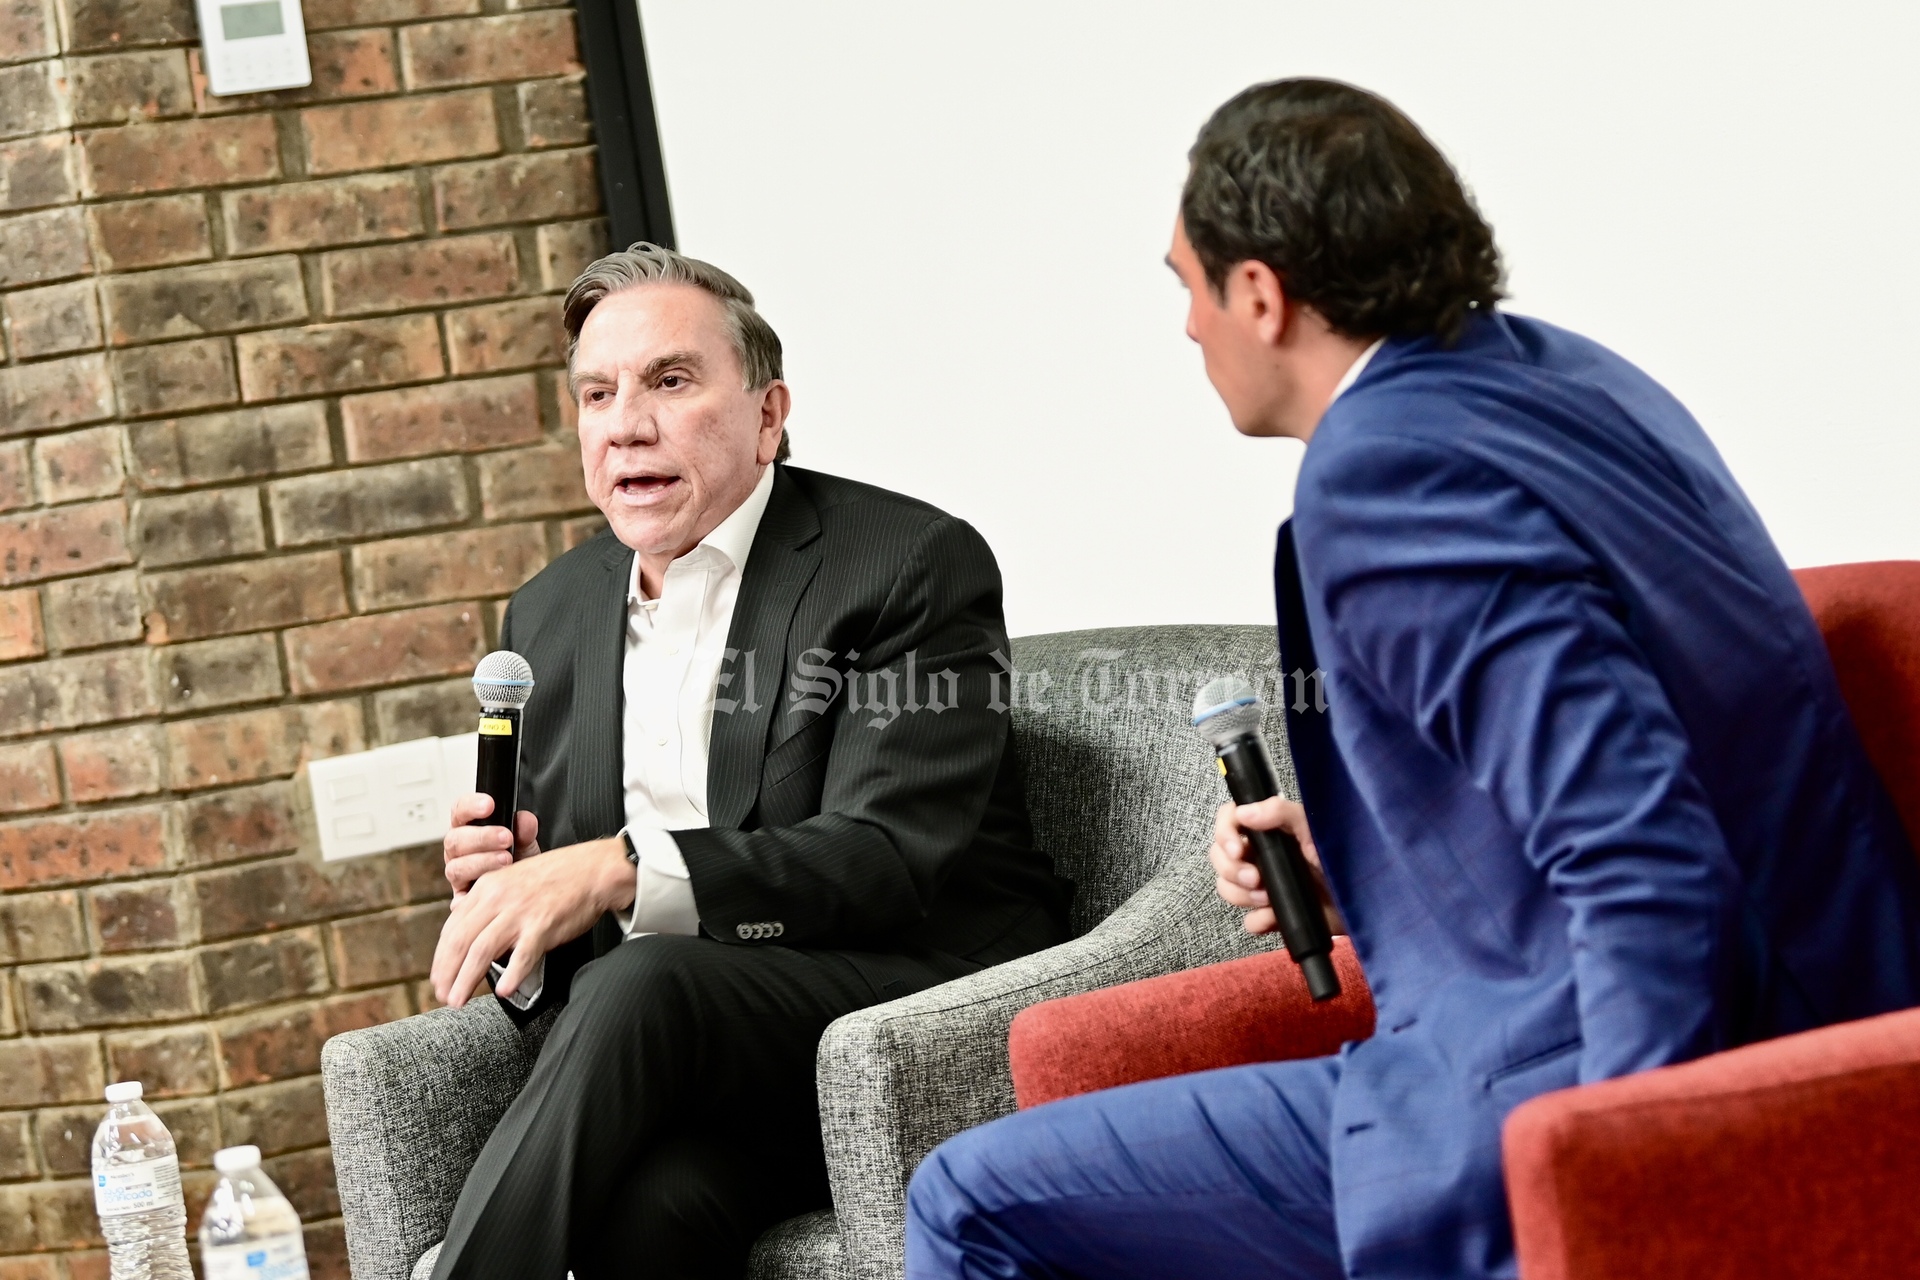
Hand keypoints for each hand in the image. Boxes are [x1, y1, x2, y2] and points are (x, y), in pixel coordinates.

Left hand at [430, 837, 636, 1006]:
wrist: (594, 869)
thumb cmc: (558, 878)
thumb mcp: (512, 881)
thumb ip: (489, 904)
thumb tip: (469, 931)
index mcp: (487, 888)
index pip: (452, 927)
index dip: (441, 957)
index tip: (438, 977)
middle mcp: (498, 898)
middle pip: (460, 941)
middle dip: (446, 973)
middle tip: (442, 995)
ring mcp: (520, 912)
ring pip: (481, 950)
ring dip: (466, 980)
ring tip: (458, 1001)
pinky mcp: (543, 925)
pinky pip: (522, 955)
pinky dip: (511, 975)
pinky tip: (503, 992)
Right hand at [443, 794, 539, 895]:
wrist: (525, 892)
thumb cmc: (520, 861)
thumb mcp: (526, 843)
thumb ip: (524, 830)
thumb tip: (524, 819)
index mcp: (469, 828)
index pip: (460, 811)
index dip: (471, 806)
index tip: (489, 805)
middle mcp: (459, 850)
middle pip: (455, 840)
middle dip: (482, 837)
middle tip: (506, 838)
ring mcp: (458, 874)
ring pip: (456, 867)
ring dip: (482, 862)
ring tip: (507, 860)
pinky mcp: (461, 898)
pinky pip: (460, 898)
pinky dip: (474, 894)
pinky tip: (491, 890)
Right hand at [1208, 798, 1344, 936]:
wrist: (1365, 902)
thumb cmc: (1343, 859)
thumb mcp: (1313, 829)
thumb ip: (1281, 813)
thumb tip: (1245, 812)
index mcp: (1269, 829)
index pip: (1228, 820)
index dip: (1224, 834)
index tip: (1237, 850)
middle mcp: (1262, 854)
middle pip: (1219, 857)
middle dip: (1232, 870)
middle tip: (1256, 879)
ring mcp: (1265, 885)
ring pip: (1227, 888)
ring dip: (1242, 895)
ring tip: (1268, 898)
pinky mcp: (1273, 913)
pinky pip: (1249, 921)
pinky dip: (1259, 921)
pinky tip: (1275, 917)